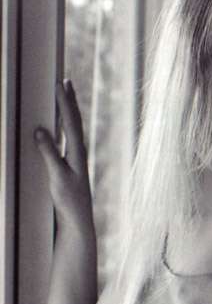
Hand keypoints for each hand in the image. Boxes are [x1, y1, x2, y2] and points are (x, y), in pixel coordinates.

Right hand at [35, 80, 93, 233]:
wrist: (77, 222)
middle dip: (70, 101)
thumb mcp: (57, 176)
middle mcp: (79, 153)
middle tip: (66, 81)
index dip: (65, 102)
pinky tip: (61, 126)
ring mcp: (76, 160)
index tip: (60, 83)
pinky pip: (68, 140)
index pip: (71, 122)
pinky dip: (65, 127)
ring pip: (73, 130)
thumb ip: (49, 153)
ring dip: (68, 111)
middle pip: (75, 121)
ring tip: (65, 96)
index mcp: (78, 153)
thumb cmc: (69, 201)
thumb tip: (40, 130)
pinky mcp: (71, 167)